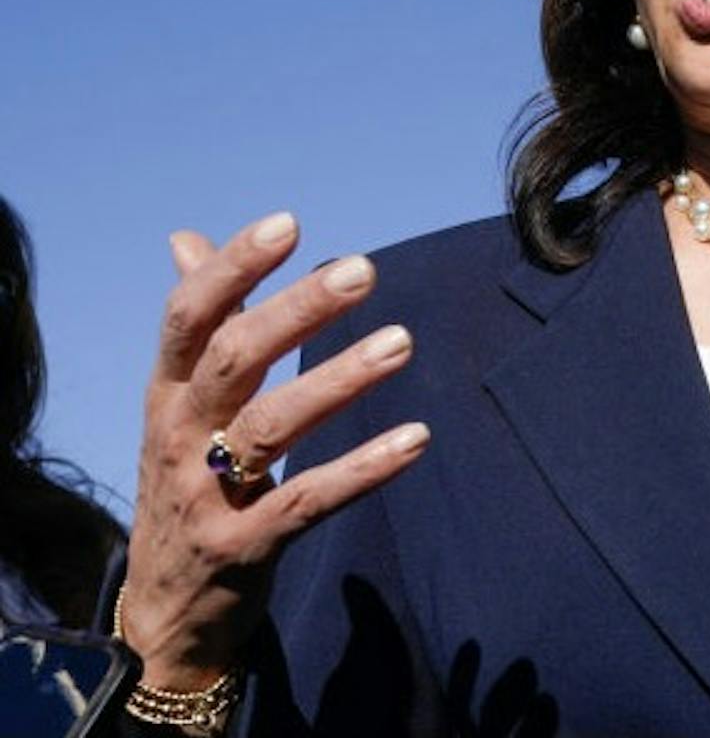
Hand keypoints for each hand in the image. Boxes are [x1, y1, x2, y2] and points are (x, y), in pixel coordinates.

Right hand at [122, 212, 428, 688]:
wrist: (166, 611)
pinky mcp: (243, 547)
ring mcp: (204, 495)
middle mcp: (175, 436)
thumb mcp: (177, 404)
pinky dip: (364, 469)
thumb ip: (199, 324)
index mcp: (166, 392)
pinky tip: (418, 439)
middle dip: (297, 311)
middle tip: (364, 270)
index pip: (188, 317)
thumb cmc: (184, 484)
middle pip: (233, 359)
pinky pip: (308, 501)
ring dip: (340, 379)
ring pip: (271, 426)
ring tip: (403, 341)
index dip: (233, 267)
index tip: (290, 223)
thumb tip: (185, 239)